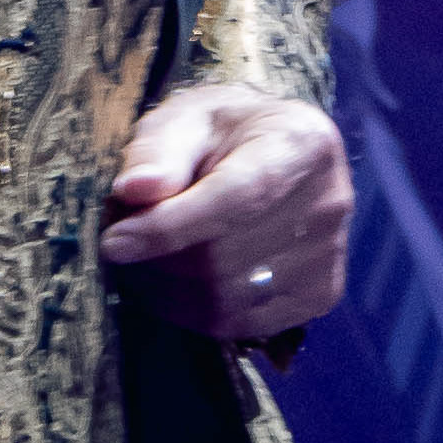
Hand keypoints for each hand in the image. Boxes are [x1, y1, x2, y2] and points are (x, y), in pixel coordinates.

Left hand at [100, 83, 350, 340]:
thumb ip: (159, 150)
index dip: (170, 227)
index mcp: (304, 143)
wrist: (269, 151)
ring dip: (163, 287)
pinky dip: (190, 309)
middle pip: (224, 259)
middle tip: (120, 232)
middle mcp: (330, 202)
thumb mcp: (185, 118)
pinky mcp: (319, 296)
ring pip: (225, 302)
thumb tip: (134, 190)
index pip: (237, 197)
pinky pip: (237, 325)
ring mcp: (330, 256)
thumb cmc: (220, 131)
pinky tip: (176, 276)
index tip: (113, 241)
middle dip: (155, 257)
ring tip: (143, 252)